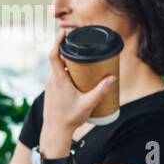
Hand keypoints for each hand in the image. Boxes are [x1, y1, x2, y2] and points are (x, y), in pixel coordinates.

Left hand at [38, 38, 114, 153]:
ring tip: (84, 59)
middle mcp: (52, 80)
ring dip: (68, 62)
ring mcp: (50, 85)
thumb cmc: (69, 119)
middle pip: (58, 60)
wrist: (55, 131)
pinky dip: (66, 72)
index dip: (57, 42)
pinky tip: (77, 74)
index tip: (63, 33)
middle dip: (68, 50)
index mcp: (58, 80)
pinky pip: (58, 76)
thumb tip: (113, 78)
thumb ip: (101, 91)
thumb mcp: (88, 104)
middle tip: (81, 44)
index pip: (53, 56)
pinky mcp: (51, 90)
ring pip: (58, 69)